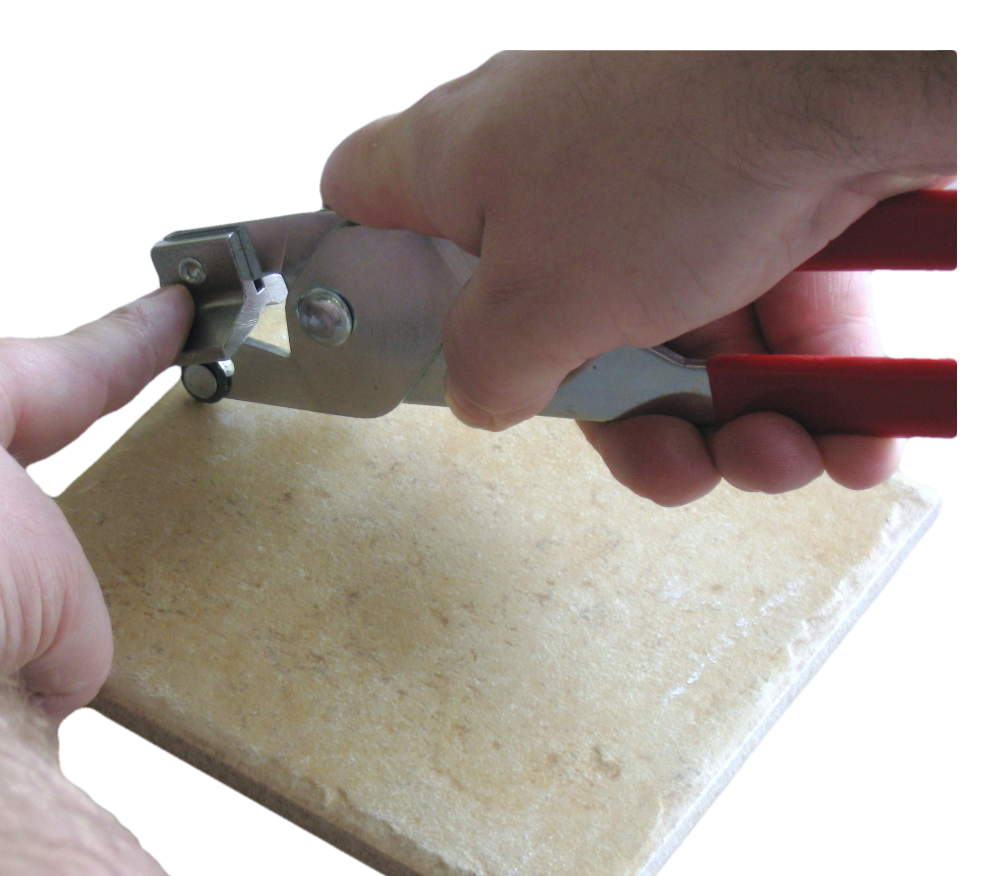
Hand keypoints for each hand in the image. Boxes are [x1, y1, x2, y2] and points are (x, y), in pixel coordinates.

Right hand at [320, 51, 954, 503]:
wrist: (855, 67)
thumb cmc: (676, 149)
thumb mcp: (542, 300)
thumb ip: (484, 366)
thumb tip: (481, 394)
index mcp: (465, 164)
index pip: (366, 201)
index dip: (371, 277)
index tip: (412, 347)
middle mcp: (554, 162)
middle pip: (554, 320)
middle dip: (631, 422)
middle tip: (673, 461)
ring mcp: (662, 172)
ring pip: (674, 329)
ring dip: (731, 423)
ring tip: (777, 450)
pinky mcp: (765, 184)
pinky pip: (768, 305)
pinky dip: (806, 379)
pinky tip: (846, 434)